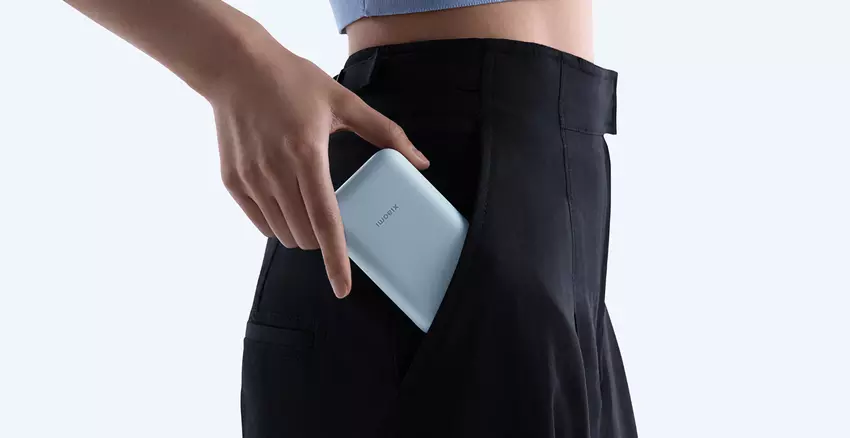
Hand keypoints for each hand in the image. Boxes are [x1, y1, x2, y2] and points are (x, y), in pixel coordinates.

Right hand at [207, 37, 429, 298]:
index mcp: (307, 154)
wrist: (234, 66)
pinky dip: (278, 223)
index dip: (336, 259)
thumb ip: (386, 133)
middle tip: (332, 217)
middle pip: (305, 235)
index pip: (326, 221)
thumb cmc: (292, 80)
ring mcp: (250, 178)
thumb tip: (421, 161)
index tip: (343, 287)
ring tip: (307, 202)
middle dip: (324, 240)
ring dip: (301, 233)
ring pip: (282, 234)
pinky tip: (285, 199)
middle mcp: (276, 171)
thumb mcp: (344, 101)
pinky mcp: (232, 181)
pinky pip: (261, 223)